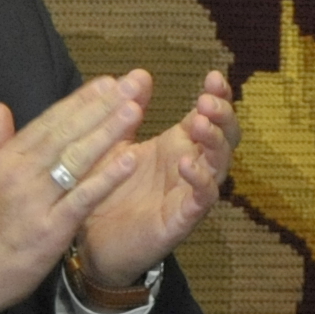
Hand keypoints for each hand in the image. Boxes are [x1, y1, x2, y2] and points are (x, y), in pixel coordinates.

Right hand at [0, 73, 151, 305]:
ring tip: (134, 111)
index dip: (79, 102)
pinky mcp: (51, 229)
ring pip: (77, 159)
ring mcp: (36, 201)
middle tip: (129, 86)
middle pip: (66, 133)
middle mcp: (21, 174)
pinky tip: (129, 160)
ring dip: (108, 133)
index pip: (48, 122)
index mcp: (4, 160)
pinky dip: (106, 178)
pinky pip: (83, 198)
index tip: (105, 84)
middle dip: (100, 108)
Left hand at [77, 67, 235, 289]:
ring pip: (220, 165)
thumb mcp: (112, 143)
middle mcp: (190, 167)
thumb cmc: (104, 189)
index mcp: (177, 145)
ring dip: (215, 142)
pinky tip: (187, 164)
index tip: (213, 76)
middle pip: (226, 137)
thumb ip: (127, 112)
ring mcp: (189, 194)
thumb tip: (141, 73)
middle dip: (223, 116)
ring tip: (200, 125)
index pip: (209, 116)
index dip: (218, 96)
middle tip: (208, 100)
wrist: (88, 240)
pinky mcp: (181, 220)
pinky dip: (200, 180)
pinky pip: (202, 199)